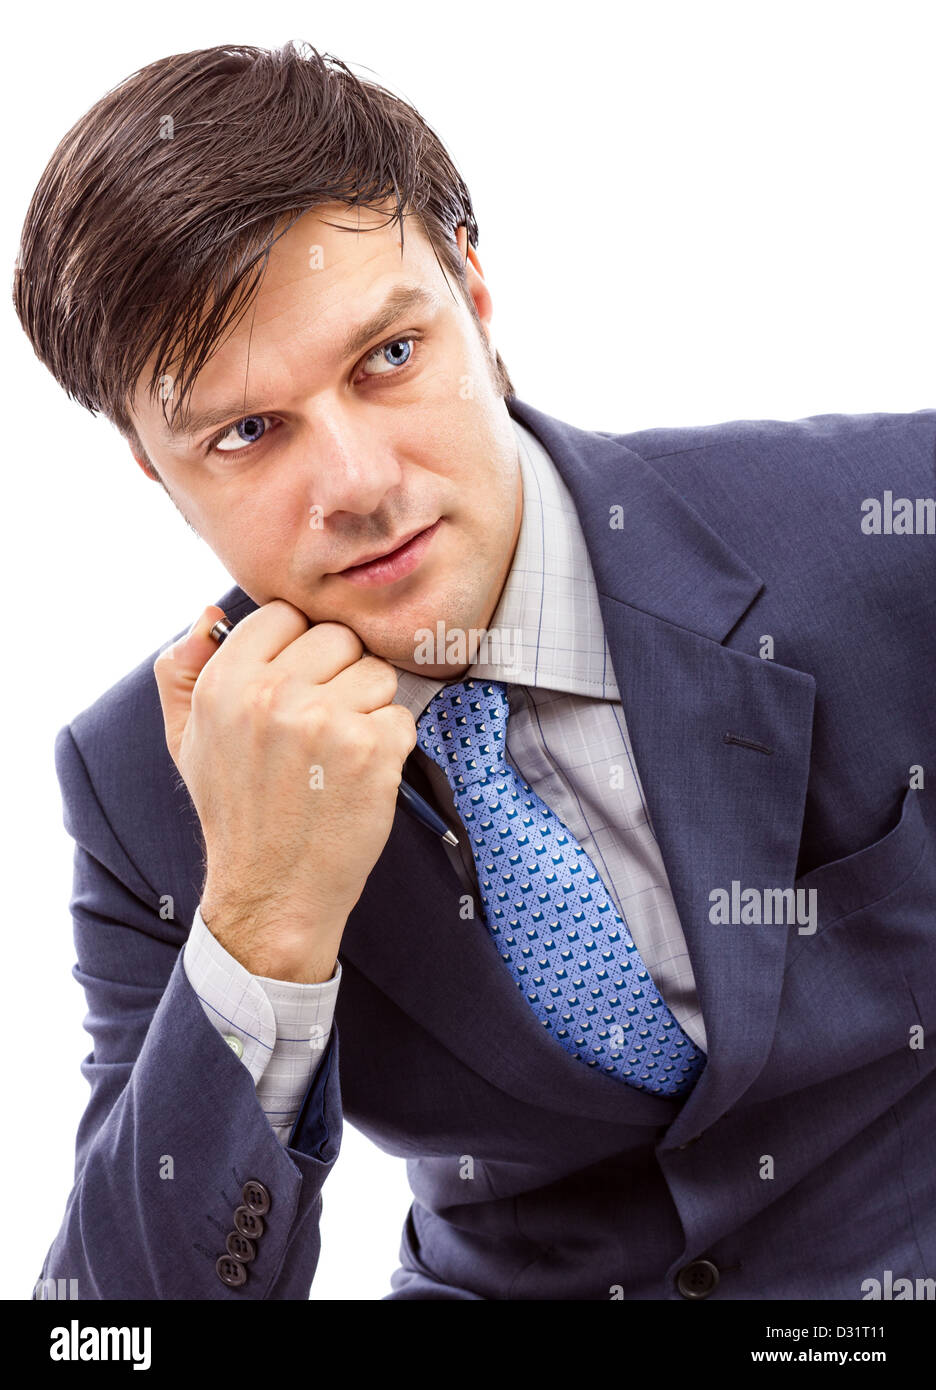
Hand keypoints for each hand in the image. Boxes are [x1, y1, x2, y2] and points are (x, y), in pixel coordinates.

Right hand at [153, 601, 416, 980]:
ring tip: (339, 755)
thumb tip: (211, 612)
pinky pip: (400, 715)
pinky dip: (391, 745)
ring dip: (368, 709)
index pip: (284, 614)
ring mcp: (324, 720)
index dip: (298, 647)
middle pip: (337, 637)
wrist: (272, 891)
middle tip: (321, 728)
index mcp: (224, 683)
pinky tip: (361, 776)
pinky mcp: (371, 748)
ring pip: (377, 673)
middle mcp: (272, 695)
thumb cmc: (236, 812)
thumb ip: (184, 669)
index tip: (298, 685)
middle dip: (339, 675)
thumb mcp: (186, 739)